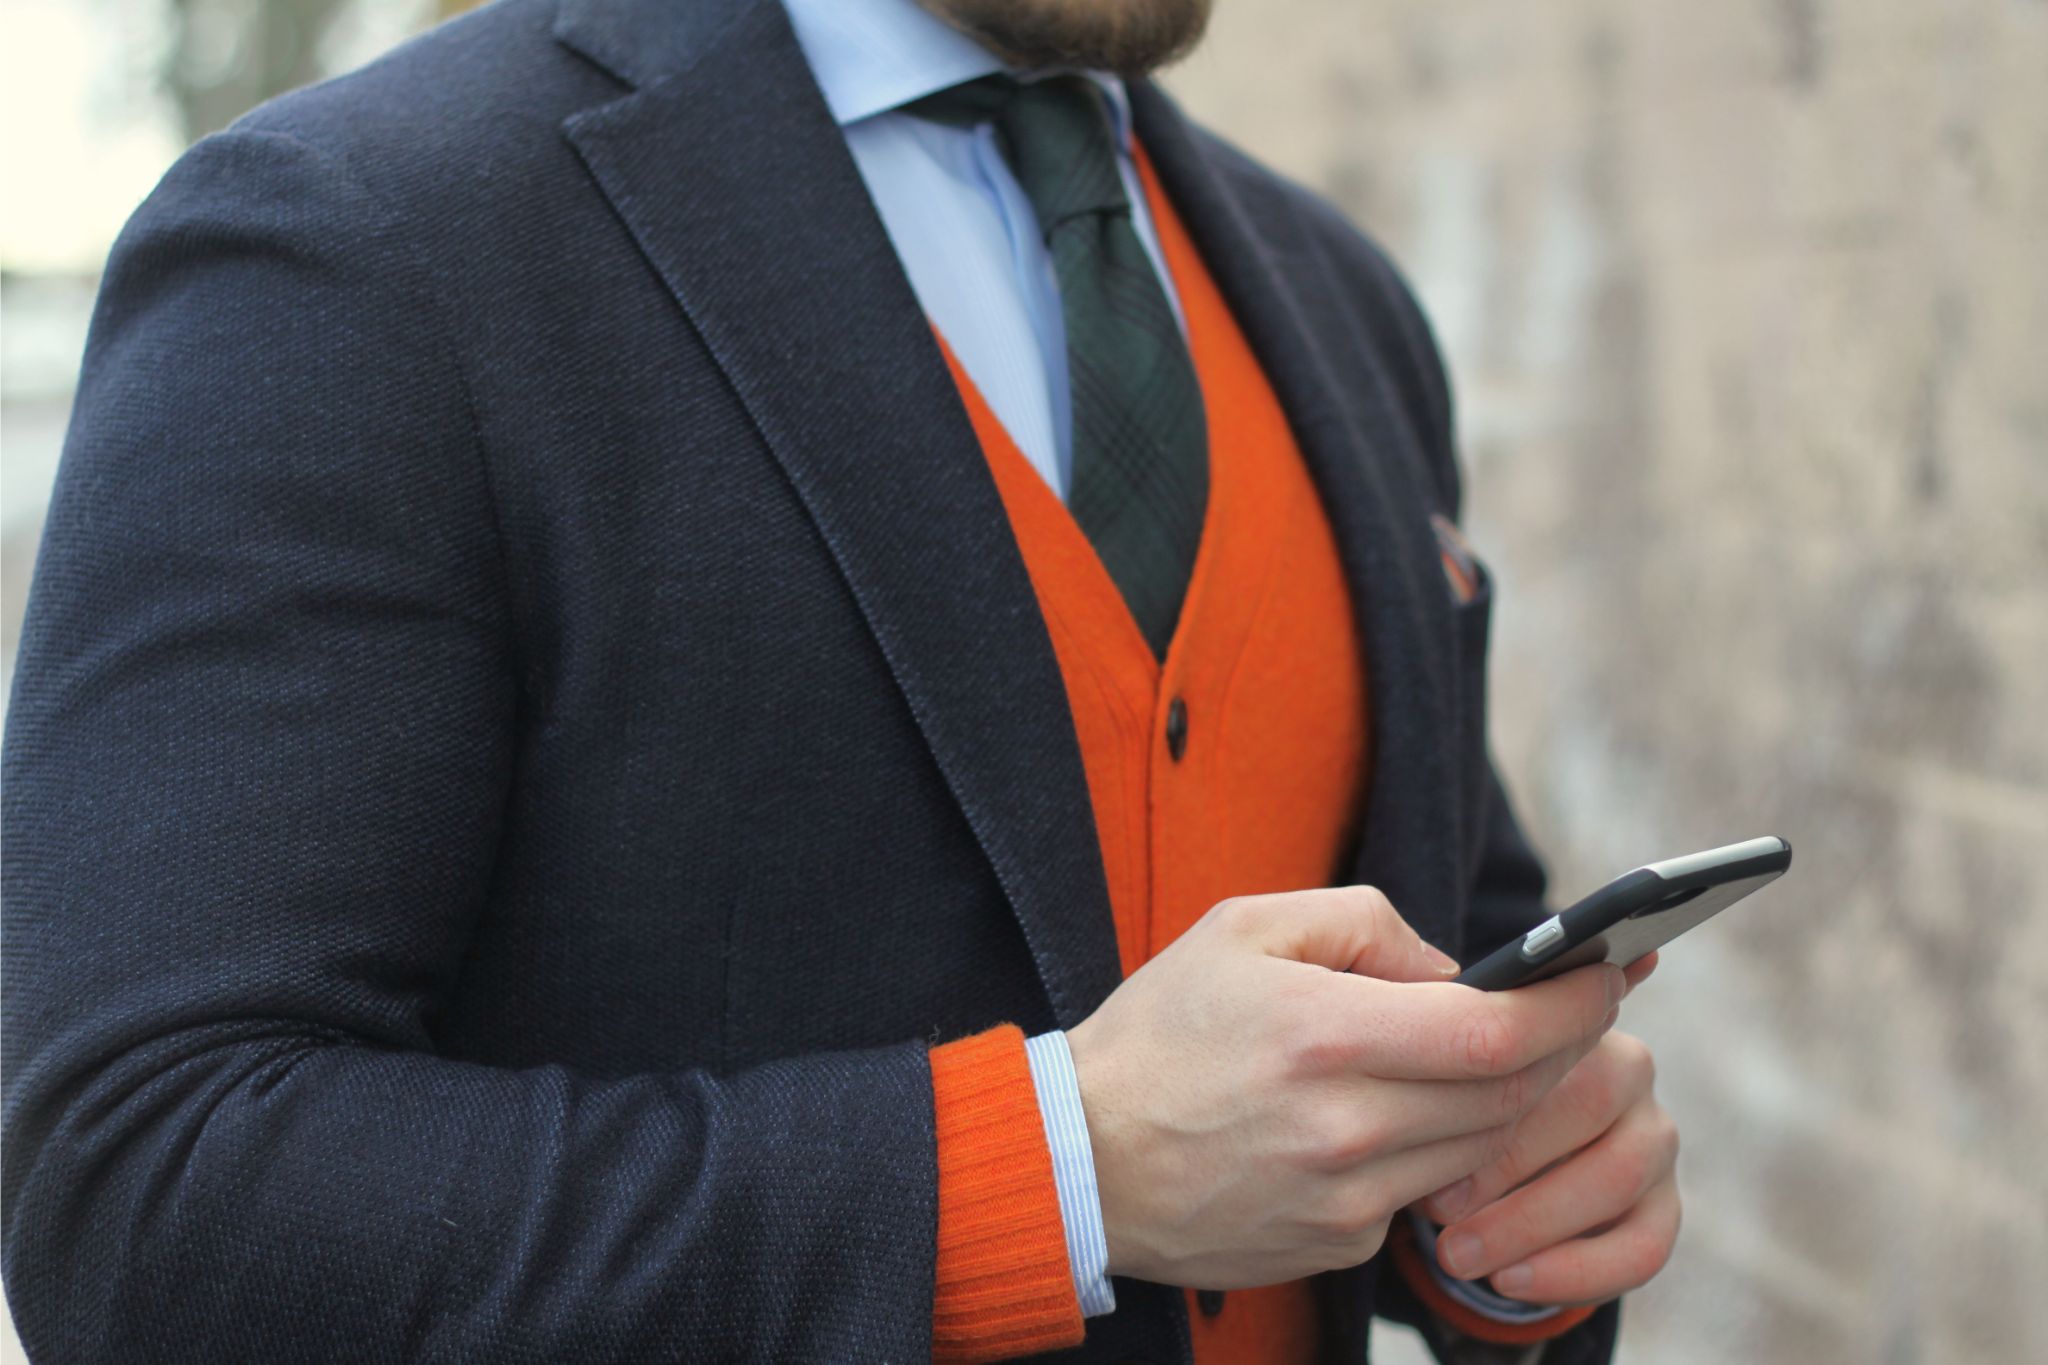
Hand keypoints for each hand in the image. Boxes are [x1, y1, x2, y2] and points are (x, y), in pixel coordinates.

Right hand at [1064, 887, 1625, 1289]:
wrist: (1083, 1158)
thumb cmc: (1161, 1031)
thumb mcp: (1244, 930)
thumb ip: (1363, 926)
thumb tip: (1455, 968)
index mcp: (1323, 1036)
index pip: (1496, 1033)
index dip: (1571, 1005)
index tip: (1610, 975)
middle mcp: (1344, 1128)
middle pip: (1508, 1097)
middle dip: (1558, 1047)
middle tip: (1576, 1006)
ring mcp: (1344, 1200)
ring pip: (1479, 1150)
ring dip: (1504, 1100)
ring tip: (1489, 1053)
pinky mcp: (1337, 1245)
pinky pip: (1422, 1192)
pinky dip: (1433, 1149)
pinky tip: (1398, 1114)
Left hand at [1419, 955, 1680, 1305]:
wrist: (1438, 1156)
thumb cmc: (1412, 1083)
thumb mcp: (1396, 1027)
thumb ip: (1409, 985)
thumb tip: (1434, 978)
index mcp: (1562, 1007)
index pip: (1551, 1023)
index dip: (1500, 1073)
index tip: (1434, 1118)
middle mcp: (1624, 1065)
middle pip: (1590, 1095)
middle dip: (1506, 1158)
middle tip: (1434, 1202)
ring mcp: (1651, 1136)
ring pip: (1619, 1172)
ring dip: (1531, 1220)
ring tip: (1454, 1252)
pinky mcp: (1659, 1205)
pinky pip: (1645, 1244)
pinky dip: (1577, 1271)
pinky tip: (1509, 1281)